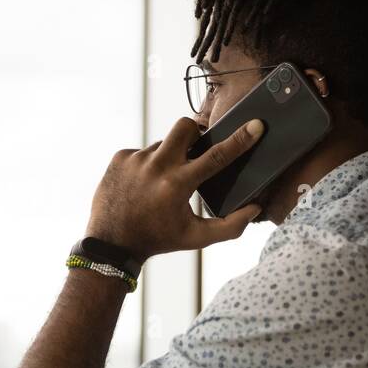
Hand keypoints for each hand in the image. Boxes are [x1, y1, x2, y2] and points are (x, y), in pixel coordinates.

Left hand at [84, 116, 264, 261]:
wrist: (111, 242)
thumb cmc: (158, 239)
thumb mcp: (196, 237)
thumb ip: (230, 226)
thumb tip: (255, 208)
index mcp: (177, 185)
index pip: (217, 156)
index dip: (240, 139)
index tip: (256, 125)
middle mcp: (155, 167)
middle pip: (186, 126)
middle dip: (195, 133)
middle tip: (195, 152)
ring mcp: (135, 159)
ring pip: (164, 142)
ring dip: (170, 157)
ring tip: (162, 182)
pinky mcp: (120, 157)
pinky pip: (143, 151)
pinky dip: (148, 164)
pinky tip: (143, 184)